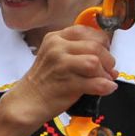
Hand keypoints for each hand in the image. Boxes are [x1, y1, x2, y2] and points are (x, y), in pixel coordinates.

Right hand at [0, 25, 117, 131]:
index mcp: (55, 38)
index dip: (102, 43)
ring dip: (105, 73)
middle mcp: (57, 48)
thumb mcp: (55, 57)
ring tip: (104, 80)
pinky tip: (106, 88)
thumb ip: (77, 51)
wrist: (26, 103)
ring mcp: (60, 65)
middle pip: (96, 46)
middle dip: (107, 60)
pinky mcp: (66, 83)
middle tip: (107, 70)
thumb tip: (108, 59)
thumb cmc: (43, 82)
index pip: (88, 32)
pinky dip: (105, 86)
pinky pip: (96, 83)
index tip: (103, 54)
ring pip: (95, 62)